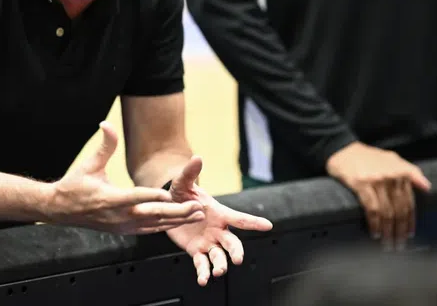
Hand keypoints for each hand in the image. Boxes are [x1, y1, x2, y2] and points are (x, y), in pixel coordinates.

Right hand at [46, 123, 204, 234]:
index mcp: (109, 198)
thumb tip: (106, 124)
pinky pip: (149, 230)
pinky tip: (180, 222)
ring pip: (155, 225)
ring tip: (197, 215)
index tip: (169, 194)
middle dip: (177, 212)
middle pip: (152, 215)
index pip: (134, 197)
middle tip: (197, 207)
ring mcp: (122, 225)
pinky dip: (165, 226)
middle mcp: (118, 215)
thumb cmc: (75, 185)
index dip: (152, 196)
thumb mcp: (89, 164)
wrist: (61, 210)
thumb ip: (104, 145)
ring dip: (177, 220)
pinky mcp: (124, 230)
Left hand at [165, 156, 272, 286]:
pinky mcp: (196, 251)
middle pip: (232, 243)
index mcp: (219, 213)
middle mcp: (218, 230)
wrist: (168, 207)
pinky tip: (203, 280)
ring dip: (221, 265)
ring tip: (218, 272)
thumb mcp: (184, 183)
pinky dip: (203, 273)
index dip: (253, 222)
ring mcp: (209, 242)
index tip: (268, 225)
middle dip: (236, 251)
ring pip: (220, 257)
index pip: (239, 218)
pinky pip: (202, 264)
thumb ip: (190, 173)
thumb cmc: (181, 193)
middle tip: (238, 259)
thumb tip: (196, 157)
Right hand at [326, 142, 431, 249]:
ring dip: (388, 232)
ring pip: (387, 212)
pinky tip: (375, 233)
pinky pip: (371, 209)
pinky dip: (375, 224)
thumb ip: (411, 171)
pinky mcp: (361, 184)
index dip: (410, 222)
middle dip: (399, 231)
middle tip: (398, 246)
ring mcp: (376, 181)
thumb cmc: (367, 156)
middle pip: (399, 210)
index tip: (409, 236)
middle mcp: (391, 177)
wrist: (341, 148)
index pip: (409, 203)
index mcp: (401, 173)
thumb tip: (427, 187)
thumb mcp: (392, 159)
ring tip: (387, 244)